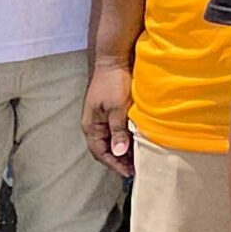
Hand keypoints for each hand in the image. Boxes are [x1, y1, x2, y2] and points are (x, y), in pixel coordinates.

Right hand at [82, 62, 135, 176]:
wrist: (114, 58)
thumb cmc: (113, 82)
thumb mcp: (117, 108)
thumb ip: (118, 130)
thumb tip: (119, 153)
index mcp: (91, 125)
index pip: (100, 153)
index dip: (115, 164)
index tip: (129, 172)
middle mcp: (95, 124)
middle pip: (105, 149)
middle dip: (119, 160)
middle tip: (136, 169)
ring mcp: (103, 118)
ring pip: (112, 140)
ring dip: (124, 149)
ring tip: (139, 158)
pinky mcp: (112, 111)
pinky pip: (118, 130)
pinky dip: (127, 138)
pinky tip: (138, 141)